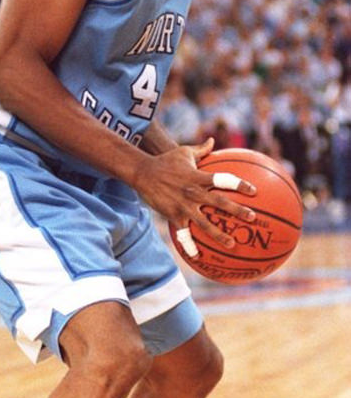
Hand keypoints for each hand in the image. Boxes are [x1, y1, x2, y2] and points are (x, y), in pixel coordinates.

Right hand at [134, 138, 256, 250]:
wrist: (143, 173)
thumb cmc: (165, 161)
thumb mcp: (184, 152)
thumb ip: (201, 149)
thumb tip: (213, 140)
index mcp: (199, 177)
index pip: (224, 180)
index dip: (240, 185)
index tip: (254, 191)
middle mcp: (193, 192)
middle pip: (219, 203)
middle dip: (237, 210)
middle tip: (252, 217)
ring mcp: (183, 206)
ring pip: (204, 223)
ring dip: (219, 234)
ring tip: (232, 244)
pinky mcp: (173, 215)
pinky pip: (184, 234)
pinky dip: (190, 246)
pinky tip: (197, 257)